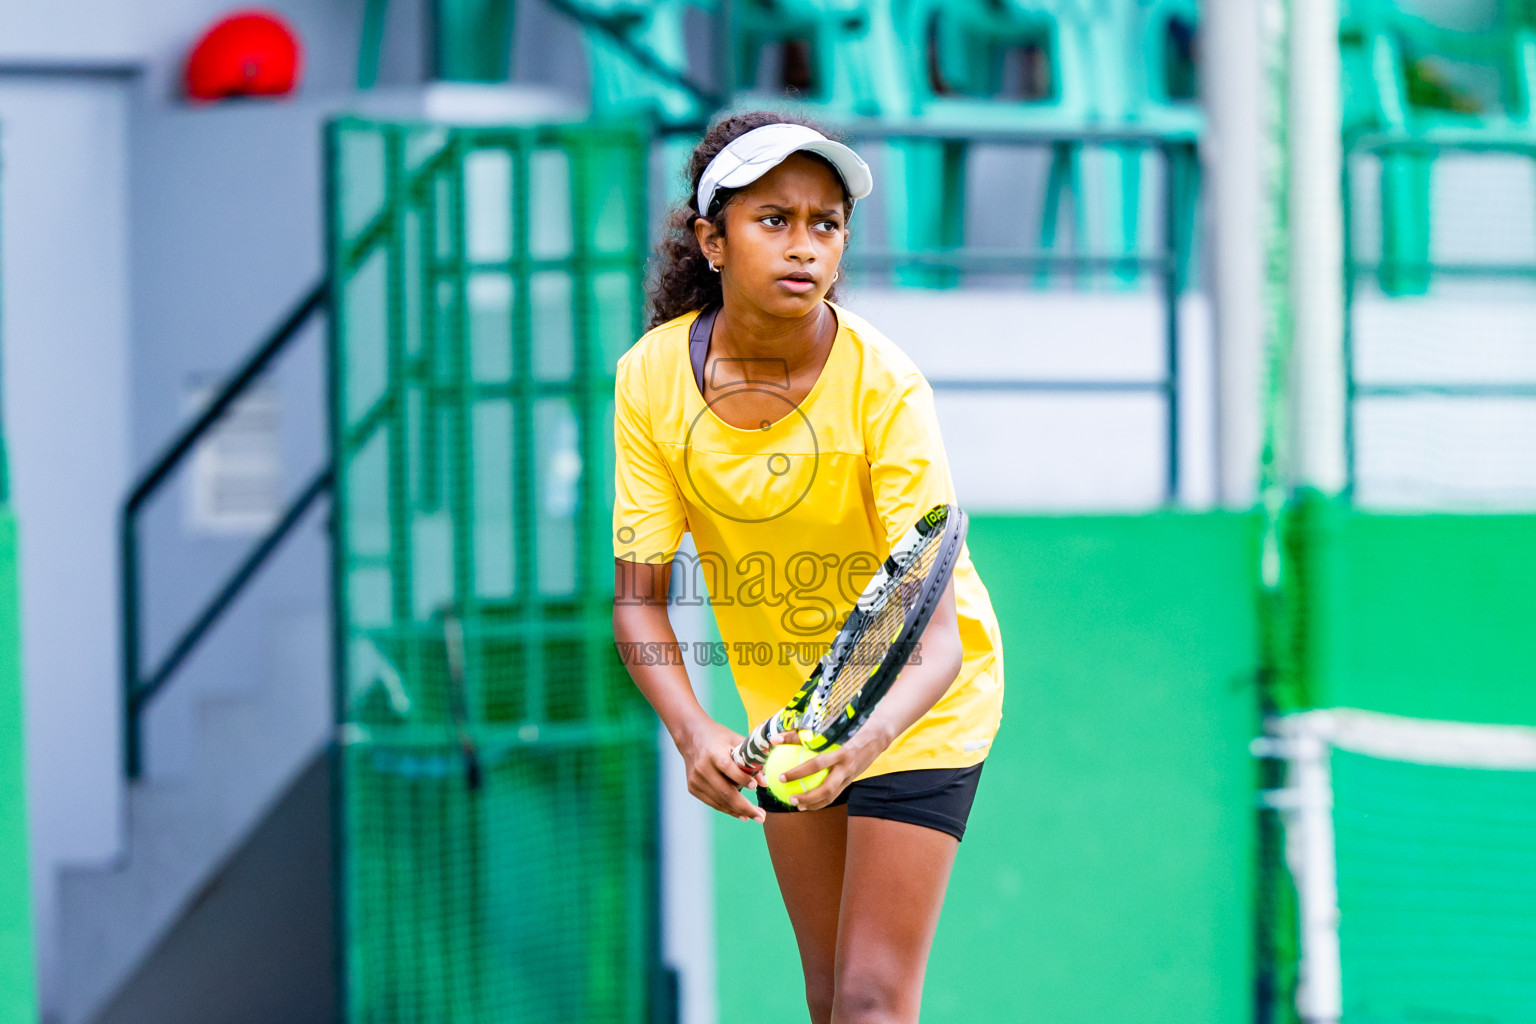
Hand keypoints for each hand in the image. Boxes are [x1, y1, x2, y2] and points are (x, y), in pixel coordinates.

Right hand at [677, 717, 766, 822]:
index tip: (756, 786)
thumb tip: (765, 783)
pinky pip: (712, 802)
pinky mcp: (692, 788)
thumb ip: (750, 759)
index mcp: (713, 753)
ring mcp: (696, 780)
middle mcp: (702, 768)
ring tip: (755, 816)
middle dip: (745, 807)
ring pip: (719, 801)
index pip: (728, 768)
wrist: (690, 736)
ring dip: (738, 811)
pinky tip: (740, 813)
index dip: (742, 779)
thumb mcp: (735, 740)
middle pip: (725, 791)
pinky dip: (727, 808)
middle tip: (761, 816)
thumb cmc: (718, 737)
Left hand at [769, 727, 889, 811]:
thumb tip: (774, 739)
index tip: (781, 777)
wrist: (876, 736)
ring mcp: (850, 776)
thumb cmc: (846, 728)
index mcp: (840, 753)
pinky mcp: (851, 780)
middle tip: (791, 799)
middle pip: (826, 788)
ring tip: (797, 806)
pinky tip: (809, 802)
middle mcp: (846, 767)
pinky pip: (835, 794)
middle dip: (808, 797)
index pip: (817, 765)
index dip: (798, 772)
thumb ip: (800, 735)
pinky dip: (821, 800)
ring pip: (832, 796)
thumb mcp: (826, 729)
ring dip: (814, 803)